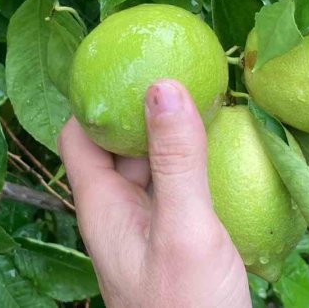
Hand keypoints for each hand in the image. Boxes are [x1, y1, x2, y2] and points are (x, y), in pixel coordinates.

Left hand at [58, 80, 249, 307]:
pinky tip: (228, 155)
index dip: (98, 99)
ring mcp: (146, 230)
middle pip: (118, 146)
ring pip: (152, 169)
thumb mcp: (185, 229)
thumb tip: (164, 84)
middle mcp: (118, 215)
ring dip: (174, 139)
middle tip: (185, 73)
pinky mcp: (174, 243)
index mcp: (103, 207)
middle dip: (146, 111)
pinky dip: (195, 167)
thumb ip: (176, 161)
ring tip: (211, 104)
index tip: (136, 65)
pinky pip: (178, 192)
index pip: (80, 136)